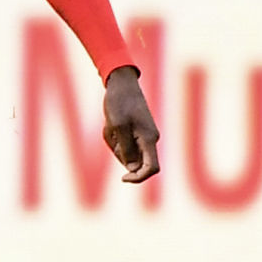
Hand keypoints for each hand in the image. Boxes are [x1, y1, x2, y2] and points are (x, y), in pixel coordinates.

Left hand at [102, 65, 159, 183]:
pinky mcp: (135, 132)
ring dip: (114, 143)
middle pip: (134, 161)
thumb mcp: (118, 126)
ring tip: (109, 125)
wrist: (121, 83)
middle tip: (110, 132)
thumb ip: (126, 149)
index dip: (139, 177)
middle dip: (118, 152)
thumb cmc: (119, 102)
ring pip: (125, 152)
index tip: (122, 178)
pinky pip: (122, 143)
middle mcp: (149, 140)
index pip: (152, 168)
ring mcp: (143, 136)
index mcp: (149, 139)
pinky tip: (109, 124)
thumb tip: (132, 168)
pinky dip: (113, 138)